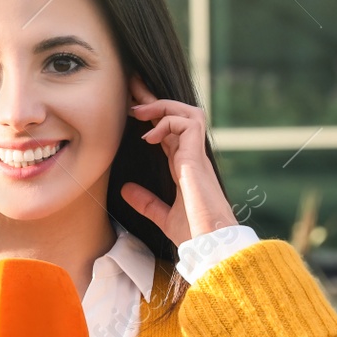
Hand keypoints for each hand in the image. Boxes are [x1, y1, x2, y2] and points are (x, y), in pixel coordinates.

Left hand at [120, 76, 239, 247]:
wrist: (210, 245)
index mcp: (186, 167)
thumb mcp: (163, 216)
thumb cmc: (194, 234)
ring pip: (188, 113)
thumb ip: (146, 202)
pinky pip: (189, 124)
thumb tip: (125, 190)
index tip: (131, 107)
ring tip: (138, 112)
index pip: (170, 132)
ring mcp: (198, 156)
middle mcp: (193, 157)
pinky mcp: (198, 159)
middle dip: (155, 100)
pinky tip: (149, 136)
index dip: (153, 117)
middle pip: (178, 116)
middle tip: (131, 90)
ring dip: (162, 106)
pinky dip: (168, 122)